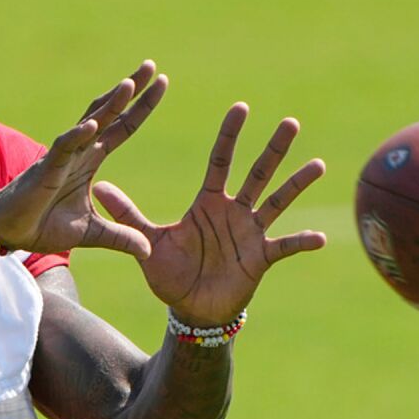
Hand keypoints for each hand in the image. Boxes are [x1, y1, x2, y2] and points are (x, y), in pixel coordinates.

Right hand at [0, 61, 166, 259]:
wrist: (10, 233)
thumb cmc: (44, 225)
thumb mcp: (92, 234)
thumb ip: (120, 237)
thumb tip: (149, 251)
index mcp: (90, 159)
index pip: (122, 128)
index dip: (141, 108)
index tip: (161, 84)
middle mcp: (79, 151)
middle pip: (109, 113)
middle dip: (130, 91)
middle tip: (151, 66)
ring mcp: (62, 157)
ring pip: (88, 123)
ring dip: (108, 105)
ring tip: (129, 85)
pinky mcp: (45, 169)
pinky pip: (63, 148)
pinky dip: (77, 136)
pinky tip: (93, 124)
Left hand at [92, 102, 326, 325]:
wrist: (189, 310)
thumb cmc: (171, 275)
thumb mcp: (148, 242)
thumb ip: (128, 213)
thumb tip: (97, 186)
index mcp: (208, 203)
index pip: (221, 161)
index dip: (230, 136)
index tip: (241, 107)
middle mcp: (235, 212)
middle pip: (258, 172)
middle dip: (274, 148)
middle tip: (291, 121)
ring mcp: (251, 233)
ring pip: (279, 201)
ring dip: (297, 183)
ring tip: (318, 164)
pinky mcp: (262, 258)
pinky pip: (285, 247)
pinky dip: (302, 242)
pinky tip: (321, 238)